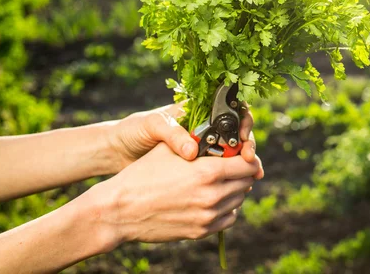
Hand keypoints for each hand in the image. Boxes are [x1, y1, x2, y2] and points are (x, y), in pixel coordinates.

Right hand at [92, 142, 261, 246]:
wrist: (120, 210)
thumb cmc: (143, 174)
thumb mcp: (171, 150)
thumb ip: (200, 143)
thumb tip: (222, 138)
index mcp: (208, 171)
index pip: (248, 164)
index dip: (249, 158)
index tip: (245, 155)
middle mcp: (212, 195)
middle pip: (247, 182)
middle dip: (242, 172)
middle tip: (232, 166)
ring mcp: (208, 216)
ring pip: (239, 200)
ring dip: (234, 189)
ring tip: (221, 181)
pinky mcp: (201, 231)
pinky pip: (229, 218)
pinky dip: (227, 208)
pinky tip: (214, 199)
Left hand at [108, 101, 260, 172]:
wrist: (115, 154)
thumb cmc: (132, 132)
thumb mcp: (151, 126)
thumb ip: (172, 134)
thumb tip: (192, 152)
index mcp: (199, 113)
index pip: (233, 112)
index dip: (244, 124)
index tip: (243, 139)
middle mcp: (205, 132)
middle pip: (239, 138)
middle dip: (249, 151)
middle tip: (251, 165)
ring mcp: (203, 153)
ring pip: (234, 160)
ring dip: (243, 170)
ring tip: (248, 181)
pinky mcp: (197, 173)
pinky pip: (220, 178)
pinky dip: (229, 184)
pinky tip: (233, 193)